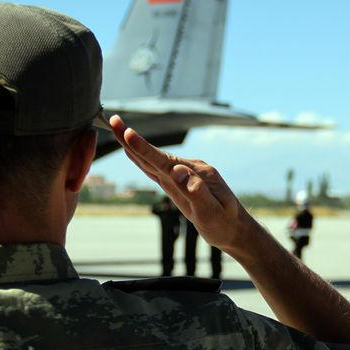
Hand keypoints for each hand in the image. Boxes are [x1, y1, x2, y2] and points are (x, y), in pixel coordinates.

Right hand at [108, 115, 255, 252]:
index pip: (164, 160)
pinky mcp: (181, 182)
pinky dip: (144, 159)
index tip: (127, 133)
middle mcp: (189, 169)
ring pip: (155, 159)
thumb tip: (178, 171)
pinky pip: (158, 169)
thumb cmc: (225, 224)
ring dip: (136, 146)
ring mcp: (185, 174)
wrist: (236, 229)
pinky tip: (134, 153)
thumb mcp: (212, 212)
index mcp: (195, 174)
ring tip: (118, 130)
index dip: (144, 148)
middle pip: (156, 154)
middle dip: (133, 139)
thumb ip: (196, 191)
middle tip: (113, 120)